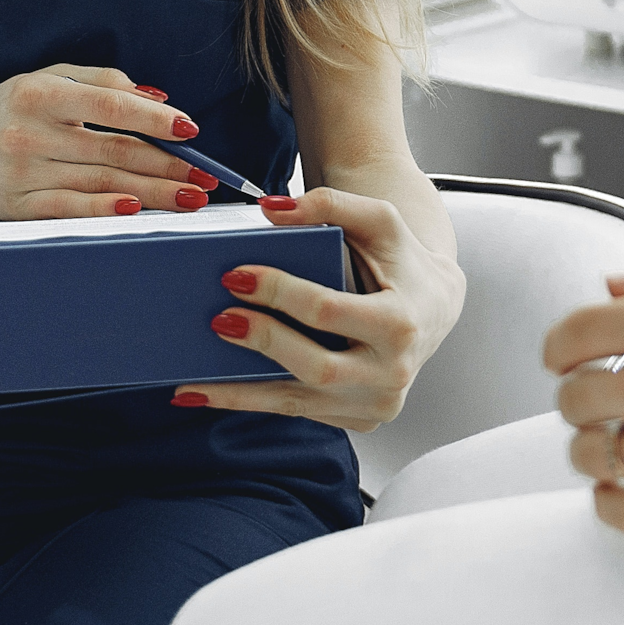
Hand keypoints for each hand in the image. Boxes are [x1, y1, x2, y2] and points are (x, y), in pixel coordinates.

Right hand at [0, 64, 210, 218]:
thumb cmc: (3, 109)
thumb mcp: (45, 79)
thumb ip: (100, 82)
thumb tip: (157, 98)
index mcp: (40, 93)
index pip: (110, 105)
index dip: (154, 118)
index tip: (190, 130)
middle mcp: (30, 132)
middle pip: (113, 150)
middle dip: (167, 165)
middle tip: (205, 176)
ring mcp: (22, 172)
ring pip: (101, 183)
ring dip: (152, 192)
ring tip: (189, 197)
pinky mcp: (16, 206)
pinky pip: (70, 209)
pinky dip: (104, 211)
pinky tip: (136, 211)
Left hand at [171, 187, 466, 430]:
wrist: (433, 307)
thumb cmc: (401, 261)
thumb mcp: (377, 220)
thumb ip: (329, 204)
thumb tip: (269, 210)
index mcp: (400, 322)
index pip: (327, 311)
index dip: (278, 293)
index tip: (235, 276)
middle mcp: (393, 373)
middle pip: (314, 365)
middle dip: (262, 341)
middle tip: (218, 319)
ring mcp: (376, 404)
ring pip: (298, 402)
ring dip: (240, 394)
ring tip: (190, 384)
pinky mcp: (359, 420)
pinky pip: (300, 412)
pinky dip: (255, 403)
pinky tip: (214, 394)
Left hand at [543, 261, 623, 536]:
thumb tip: (611, 287)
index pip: (575, 334)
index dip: (559, 349)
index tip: (566, 360)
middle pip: (577, 398)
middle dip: (579, 398)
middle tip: (600, 403)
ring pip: (595, 455)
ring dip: (595, 448)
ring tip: (616, 444)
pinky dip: (610, 502)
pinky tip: (623, 489)